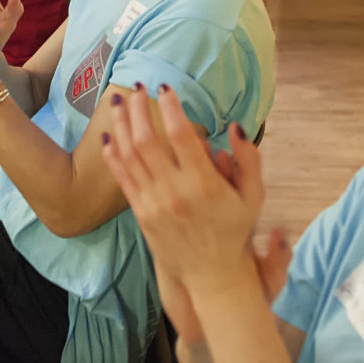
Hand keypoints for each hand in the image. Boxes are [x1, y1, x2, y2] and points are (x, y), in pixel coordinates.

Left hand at [102, 87, 288, 299]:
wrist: (212, 275)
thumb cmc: (234, 231)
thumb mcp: (254, 196)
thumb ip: (248, 159)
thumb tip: (235, 127)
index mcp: (203, 183)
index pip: (180, 135)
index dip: (171, 108)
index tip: (165, 88)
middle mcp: (174, 191)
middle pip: (147, 140)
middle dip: (139, 109)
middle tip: (137, 87)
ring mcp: (154, 203)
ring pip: (130, 155)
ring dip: (122, 124)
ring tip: (119, 100)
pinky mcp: (141, 213)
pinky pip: (122, 178)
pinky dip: (113, 154)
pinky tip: (109, 134)